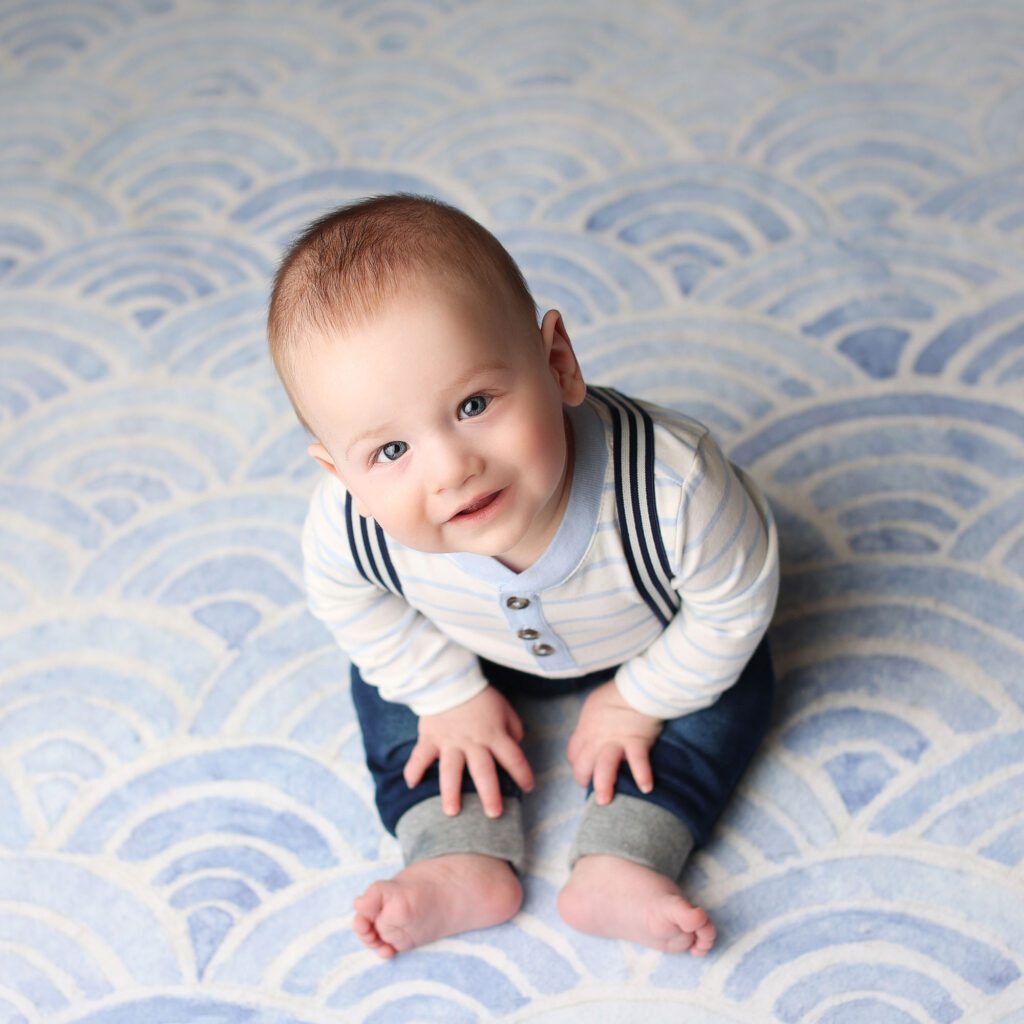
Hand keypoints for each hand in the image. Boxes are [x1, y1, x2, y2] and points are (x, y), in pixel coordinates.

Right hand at [404, 686, 533, 817]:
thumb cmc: (480, 696)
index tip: (527, 789)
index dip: (522, 774)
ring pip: (451, 770)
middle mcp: (473, 742)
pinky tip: (411, 785)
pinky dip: (414, 769)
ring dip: (451, 791)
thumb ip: (513, 729)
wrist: (450, 678)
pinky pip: (420, 755)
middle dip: (490, 794)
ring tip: (451, 812)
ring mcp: (449, 741)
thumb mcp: (505, 708)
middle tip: (494, 814)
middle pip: (483, 771)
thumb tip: (516, 746)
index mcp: (494, 734)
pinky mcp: (430, 737)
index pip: (513, 758)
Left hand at [567, 680, 663, 804]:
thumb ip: (591, 724)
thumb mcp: (595, 706)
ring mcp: (616, 740)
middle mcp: (597, 737)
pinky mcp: (637, 741)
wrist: (640, 686)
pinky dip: (642, 775)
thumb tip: (590, 735)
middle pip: (583, 764)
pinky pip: (637, 762)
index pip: (573, 753)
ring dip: (603, 785)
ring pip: (604, 766)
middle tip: (594, 793)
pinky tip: (646, 788)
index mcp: (586, 728)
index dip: (578, 765)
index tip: (585, 772)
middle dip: (585, 780)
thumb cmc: (619, 694)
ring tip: (605, 800)